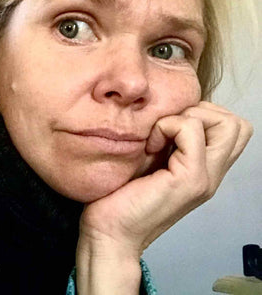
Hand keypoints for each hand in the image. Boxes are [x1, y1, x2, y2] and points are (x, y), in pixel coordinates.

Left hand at [76, 101, 252, 293]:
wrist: (109, 234)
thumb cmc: (118, 198)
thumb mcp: (148, 162)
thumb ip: (167, 143)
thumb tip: (166, 111)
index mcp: (204, 171)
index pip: (233, 129)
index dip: (203, 114)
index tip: (167, 128)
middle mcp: (211, 175)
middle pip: (237, 125)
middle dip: (201, 111)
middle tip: (167, 128)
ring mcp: (204, 178)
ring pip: (227, 124)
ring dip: (186, 118)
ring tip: (158, 138)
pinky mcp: (189, 179)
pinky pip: (191, 130)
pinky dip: (167, 126)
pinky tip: (148, 146)